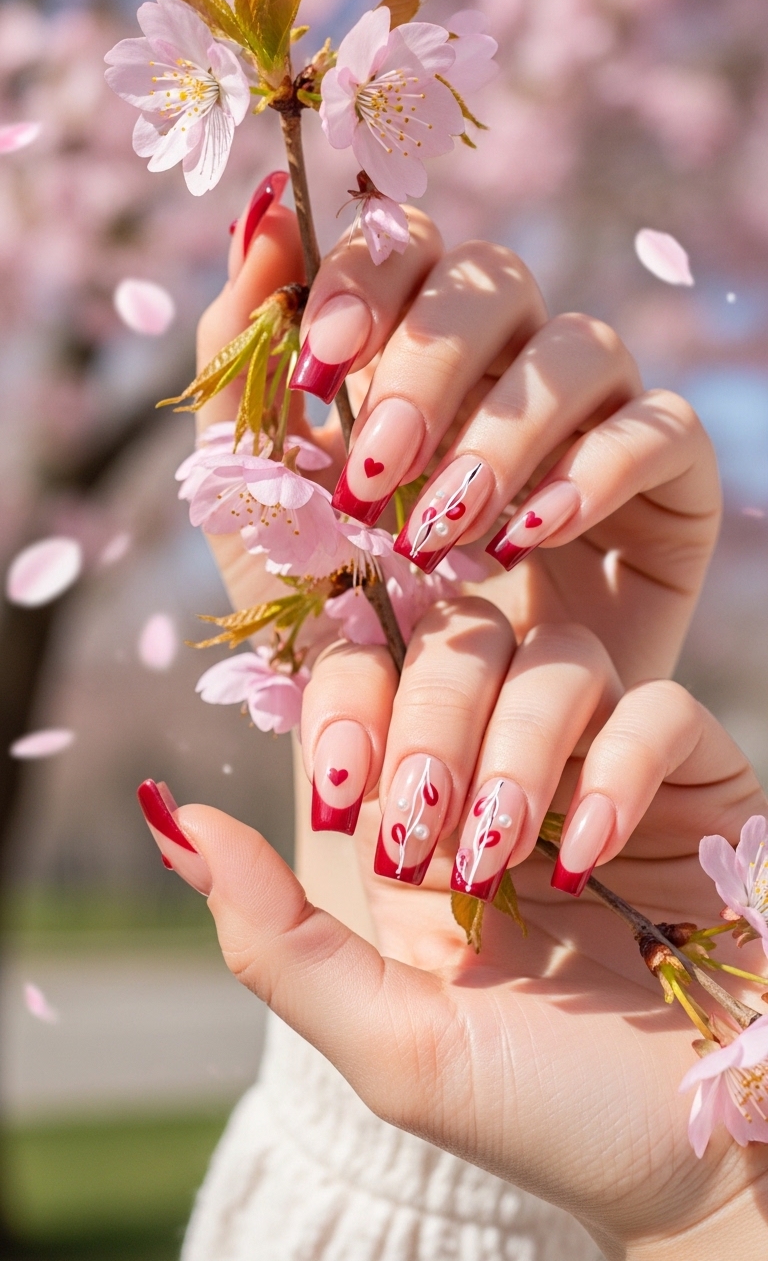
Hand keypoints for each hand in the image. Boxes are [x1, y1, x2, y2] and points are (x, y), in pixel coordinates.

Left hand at [140, 632, 767, 1260]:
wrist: (694, 1163)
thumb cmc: (538, 1110)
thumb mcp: (386, 1037)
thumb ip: (275, 935)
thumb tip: (169, 817)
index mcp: (422, 818)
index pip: (367, 674)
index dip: (347, 696)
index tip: (345, 788)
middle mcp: (508, 771)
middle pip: (457, 644)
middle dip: (426, 725)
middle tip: (423, 836)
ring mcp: (602, 769)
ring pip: (555, 658)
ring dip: (515, 746)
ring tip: (508, 856)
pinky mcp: (691, 782)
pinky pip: (659, 707)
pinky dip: (619, 764)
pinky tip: (597, 852)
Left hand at [197, 180, 719, 688]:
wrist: (424, 736)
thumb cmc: (338, 613)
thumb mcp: (261, 493)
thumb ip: (243, 357)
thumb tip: (265, 212)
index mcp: (412, 347)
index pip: (408, 243)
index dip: (368, 276)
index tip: (321, 360)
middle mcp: (510, 361)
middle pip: (495, 278)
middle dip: (428, 366)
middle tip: (375, 475)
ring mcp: (596, 411)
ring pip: (582, 345)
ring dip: (503, 432)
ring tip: (444, 531)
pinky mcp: (670, 478)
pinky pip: (660, 427)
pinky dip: (597, 470)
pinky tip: (534, 534)